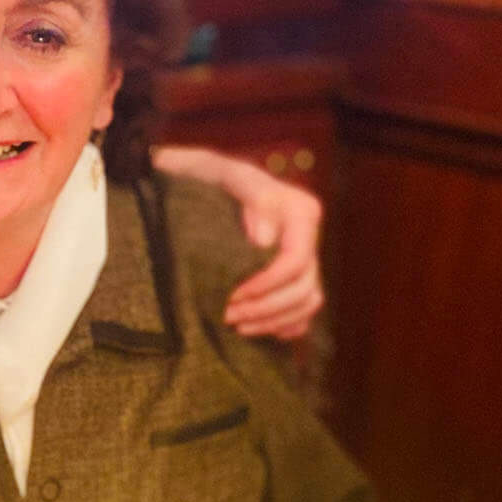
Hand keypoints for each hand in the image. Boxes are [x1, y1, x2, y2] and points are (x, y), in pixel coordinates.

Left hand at [154, 144, 323, 340]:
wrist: (194, 181)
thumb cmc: (207, 175)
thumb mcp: (223, 173)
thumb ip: (251, 197)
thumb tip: (264, 241)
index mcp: (299, 211)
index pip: (296, 261)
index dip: (267, 285)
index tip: (233, 295)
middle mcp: (306, 237)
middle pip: (302, 288)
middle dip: (265, 308)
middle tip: (226, 316)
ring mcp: (303, 259)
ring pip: (306, 303)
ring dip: (272, 321)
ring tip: (235, 325)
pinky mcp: (293, 278)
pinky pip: (303, 312)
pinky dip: (283, 326)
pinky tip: (255, 329)